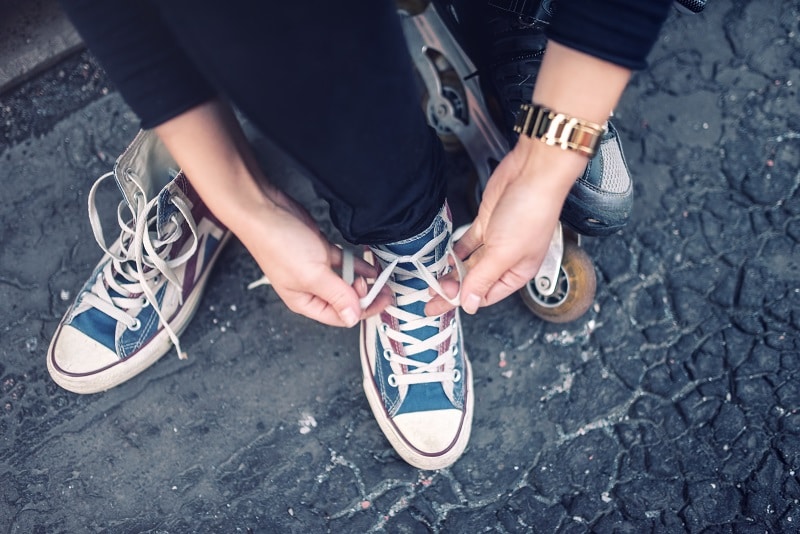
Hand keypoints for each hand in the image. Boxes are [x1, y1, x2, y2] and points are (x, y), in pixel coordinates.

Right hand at [241, 186, 390, 326]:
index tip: (382, 300)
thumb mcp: (313, 275)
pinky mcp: (320, 250)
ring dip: (363, 280)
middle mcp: (311, 288)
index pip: (340, 316)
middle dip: (365, 295)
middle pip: (345, 300)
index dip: (363, 310)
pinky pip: (344, 262)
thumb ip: (337, 296)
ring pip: (346, 281)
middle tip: (381, 286)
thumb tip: (353, 318)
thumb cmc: (279, 244)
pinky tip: (371, 266)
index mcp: (305, 302)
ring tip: (382, 277)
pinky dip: (357, 264)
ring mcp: (316, 268)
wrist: (266, 210)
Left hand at [426, 136, 588, 315]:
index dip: (462, 301)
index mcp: (517, 272)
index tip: (439, 305)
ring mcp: (496, 240)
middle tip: (429, 298)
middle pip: (475, 281)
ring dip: (452, 272)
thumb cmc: (531, 212)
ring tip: (431, 282)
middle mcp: (507, 259)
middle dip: (453, 290)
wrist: (532, 173)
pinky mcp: (486, 222)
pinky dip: (455, 251)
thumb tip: (469, 304)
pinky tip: (442, 259)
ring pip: (470, 263)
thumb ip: (482, 279)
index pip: (486, 295)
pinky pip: (468, 243)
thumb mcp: (503, 254)